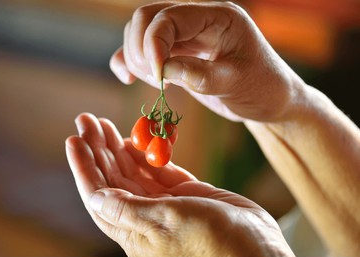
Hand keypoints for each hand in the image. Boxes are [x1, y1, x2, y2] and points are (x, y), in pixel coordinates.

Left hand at [65, 113, 294, 256]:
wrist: (257, 255)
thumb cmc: (212, 246)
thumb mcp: (166, 225)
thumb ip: (129, 210)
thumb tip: (94, 197)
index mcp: (134, 230)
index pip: (98, 194)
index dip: (83, 167)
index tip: (74, 139)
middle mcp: (145, 217)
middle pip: (112, 179)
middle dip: (97, 149)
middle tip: (86, 120)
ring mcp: (166, 205)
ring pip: (133, 172)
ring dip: (117, 148)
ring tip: (103, 124)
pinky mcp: (186, 195)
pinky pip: (159, 171)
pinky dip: (146, 156)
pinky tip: (134, 141)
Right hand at [110, 1, 305, 121]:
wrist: (268, 99)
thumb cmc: (262, 88)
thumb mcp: (237, 83)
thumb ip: (202, 76)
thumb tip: (163, 69)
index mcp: (218, 17)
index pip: (170, 17)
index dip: (154, 45)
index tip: (159, 78)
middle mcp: (197, 19)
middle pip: (147, 18)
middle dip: (141, 49)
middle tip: (156, 80)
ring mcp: (185, 36)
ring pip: (141, 32)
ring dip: (136, 57)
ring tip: (157, 83)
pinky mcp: (177, 53)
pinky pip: (143, 49)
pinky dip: (130, 61)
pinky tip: (129, 78)